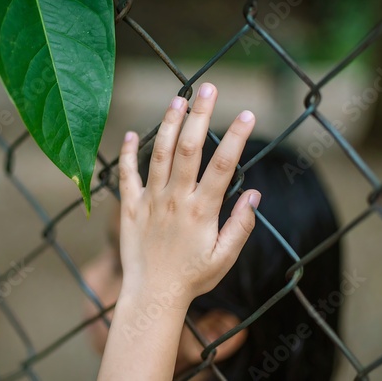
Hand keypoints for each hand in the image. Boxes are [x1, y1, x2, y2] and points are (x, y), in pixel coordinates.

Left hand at [117, 82, 260, 308]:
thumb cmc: (192, 278)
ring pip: (158, 154)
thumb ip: (241, 225)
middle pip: (188, 149)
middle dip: (200, 115)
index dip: (237, 137)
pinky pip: (126, 176)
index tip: (248, 113)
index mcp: (202, 210)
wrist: (152, 295)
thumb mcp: (225, 258)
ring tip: (178, 97)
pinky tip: (129, 134)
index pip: (223, 165)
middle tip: (209, 87)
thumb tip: (255, 194)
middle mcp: (175, 199)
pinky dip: (126, 154)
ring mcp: (150, 201)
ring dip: (168, 123)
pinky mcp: (130, 208)